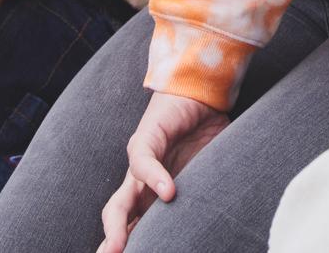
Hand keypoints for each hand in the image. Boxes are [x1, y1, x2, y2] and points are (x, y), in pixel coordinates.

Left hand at [97, 90, 230, 252]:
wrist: (202, 92)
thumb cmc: (205, 136)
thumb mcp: (204, 176)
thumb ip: (198, 198)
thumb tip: (215, 227)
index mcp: (153, 195)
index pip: (135, 226)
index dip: (127, 244)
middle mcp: (141, 182)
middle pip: (118, 217)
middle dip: (113, 241)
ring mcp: (141, 161)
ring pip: (120, 198)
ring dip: (116, 224)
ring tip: (117, 246)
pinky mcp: (147, 137)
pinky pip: (144, 161)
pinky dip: (155, 178)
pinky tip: (169, 192)